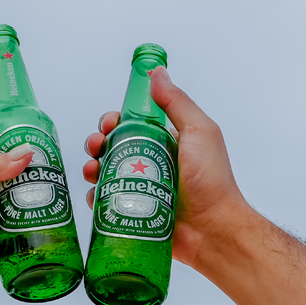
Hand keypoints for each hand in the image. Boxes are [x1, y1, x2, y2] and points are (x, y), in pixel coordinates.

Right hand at [82, 65, 251, 269]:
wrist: (213, 230)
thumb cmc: (211, 182)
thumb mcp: (199, 132)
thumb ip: (177, 103)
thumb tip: (157, 74)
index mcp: (166, 142)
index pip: (132, 124)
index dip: (116, 120)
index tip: (109, 123)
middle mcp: (152, 164)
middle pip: (113, 147)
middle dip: (98, 142)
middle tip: (97, 146)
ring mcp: (141, 190)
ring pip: (105, 173)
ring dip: (92, 167)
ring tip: (93, 171)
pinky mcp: (134, 213)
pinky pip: (106, 203)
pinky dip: (96, 197)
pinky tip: (95, 195)